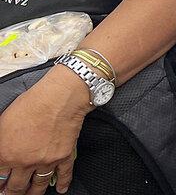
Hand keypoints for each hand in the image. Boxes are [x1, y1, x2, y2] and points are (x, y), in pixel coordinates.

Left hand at [0, 66, 90, 193]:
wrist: (60, 96)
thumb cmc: (31, 103)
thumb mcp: (2, 123)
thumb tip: (0, 155)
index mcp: (6, 154)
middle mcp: (25, 162)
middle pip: (15, 187)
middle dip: (11, 193)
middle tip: (10, 194)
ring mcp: (46, 161)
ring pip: (37, 185)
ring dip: (32, 193)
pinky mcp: (64, 156)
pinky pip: (63, 174)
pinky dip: (63, 183)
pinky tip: (61, 189)